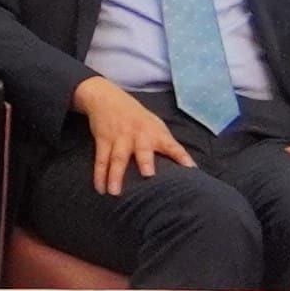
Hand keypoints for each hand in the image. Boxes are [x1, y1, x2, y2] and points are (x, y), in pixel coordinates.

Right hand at [73, 77, 194, 194]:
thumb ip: (167, 144)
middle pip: (142, 150)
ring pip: (117, 158)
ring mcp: (119, 138)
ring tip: (114, 192)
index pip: (171, 145)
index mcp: (155, 132)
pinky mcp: (103, 141)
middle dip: (145, 161)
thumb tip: (186, 166)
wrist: (107, 98)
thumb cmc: (137, 117)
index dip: (181, 155)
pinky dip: (99, 176)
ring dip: (115, 175)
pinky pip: (100, 160)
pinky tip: (100, 189)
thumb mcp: (155, 125)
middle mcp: (138, 135)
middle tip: (148, 174)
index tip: (190, 167)